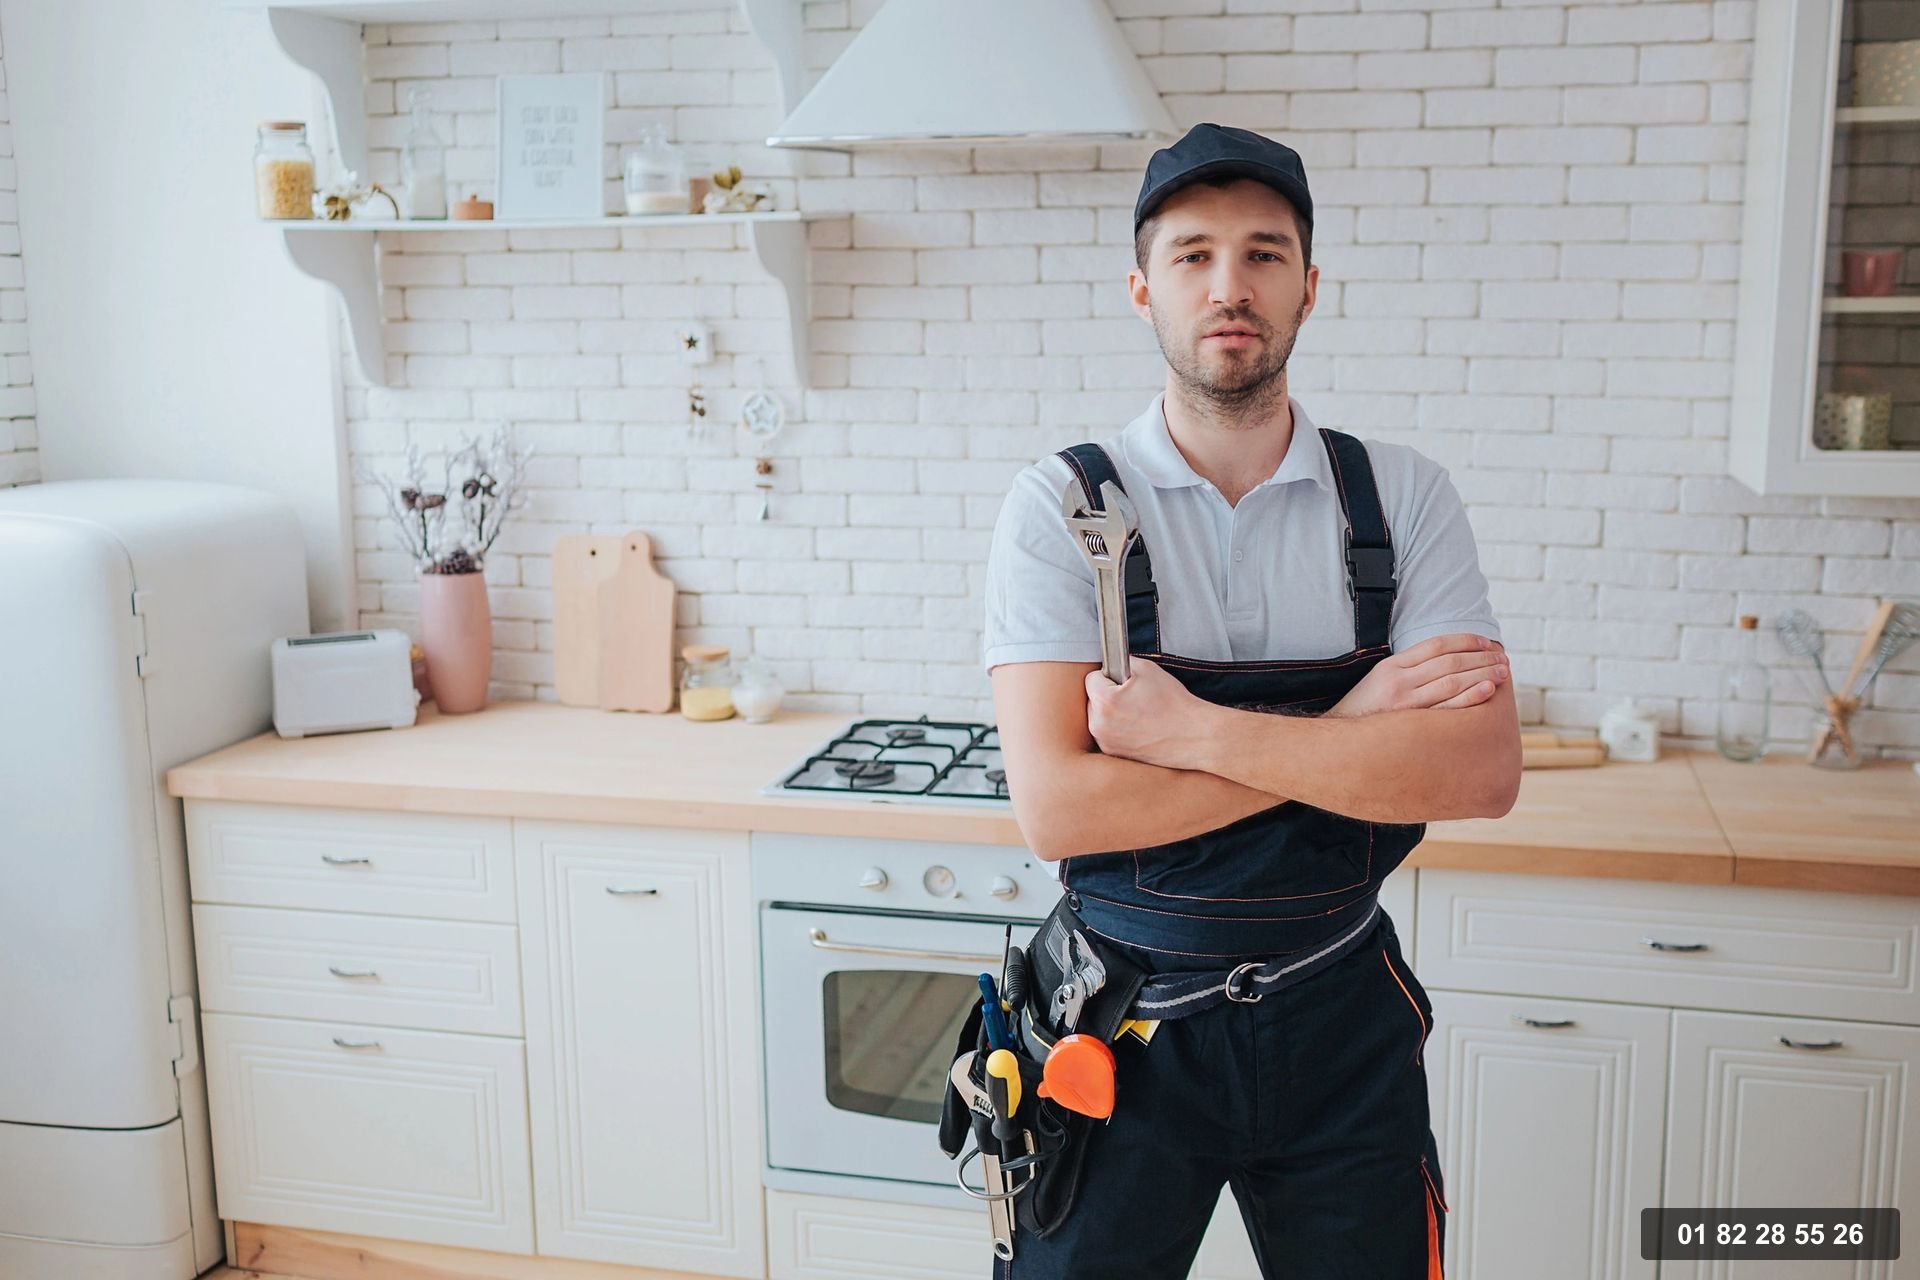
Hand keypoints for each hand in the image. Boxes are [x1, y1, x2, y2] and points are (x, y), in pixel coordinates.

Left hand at [1084, 657, 1213, 768]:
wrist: (1194, 736)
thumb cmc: (1173, 702)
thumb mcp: (1147, 669)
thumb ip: (1122, 662)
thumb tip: (1112, 663)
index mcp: (1104, 701)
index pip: (1091, 678)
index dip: (1110, 675)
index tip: (1125, 680)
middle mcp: (1098, 725)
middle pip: (1092, 699)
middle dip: (1108, 695)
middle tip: (1134, 698)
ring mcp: (1105, 742)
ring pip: (1099, 717)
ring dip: (1110, 712)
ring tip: (1138, 713)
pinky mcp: (1113, 754)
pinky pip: (1107, 734)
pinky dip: (1117, 729)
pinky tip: (1138, 727)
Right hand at [1327, 634, 1508, 718]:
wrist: (1337, 744)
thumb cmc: (1364, 713)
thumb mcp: (1379, 682)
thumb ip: (1408, 671)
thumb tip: (1447, 664)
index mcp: (1391, 666)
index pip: (1435, 645)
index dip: (1465, 641)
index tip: (1486, 642)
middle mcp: (1398, 681)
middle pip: (1449, 662)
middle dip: (1481, 657)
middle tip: (1503, 658)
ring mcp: (1404, 702)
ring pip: (1452, 681)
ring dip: (1482, 674)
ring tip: (1503, 672)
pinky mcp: (1410, 724)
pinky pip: (1446, 707)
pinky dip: (1470, 696)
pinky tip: (1487, 690)